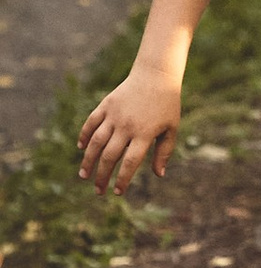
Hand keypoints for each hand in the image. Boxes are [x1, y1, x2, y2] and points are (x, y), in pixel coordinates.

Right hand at [78, 63, 182, 197]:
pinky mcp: (106, 105)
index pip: (130, 163)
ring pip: (96, 142)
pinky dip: (84, 135)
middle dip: (102, 176)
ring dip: (88, 161)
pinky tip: (81, 148)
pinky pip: (91, 123)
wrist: (156, 75)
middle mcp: (127, 126)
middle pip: (109, 157)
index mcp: (144, 134)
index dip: (122, 179)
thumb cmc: (167, 104)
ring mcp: (114, 115)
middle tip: (98, 190)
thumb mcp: (172, 128)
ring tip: (84, 175)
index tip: (117, 192)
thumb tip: (159, 174)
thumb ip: (164, 152)